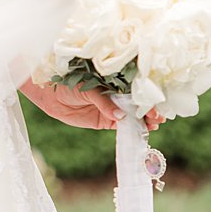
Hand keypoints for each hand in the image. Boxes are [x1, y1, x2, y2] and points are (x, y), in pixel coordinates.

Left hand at [22, 84, 167, 133]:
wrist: (51, 94)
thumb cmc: (69, 82)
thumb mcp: (89, 88)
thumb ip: (105, 102)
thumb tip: (121, 117)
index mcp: (116, 80)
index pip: (136, 89)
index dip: (148, 97)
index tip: (156, 105)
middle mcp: (117, 94)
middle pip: (138, 104)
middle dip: (150, 110)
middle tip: (159, 118)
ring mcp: (112, 108)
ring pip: (133, 116)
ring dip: (145, 121)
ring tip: (154, 125)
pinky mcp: (105, 121)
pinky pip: (121, 126)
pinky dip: (132, 129)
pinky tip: (142, 131)